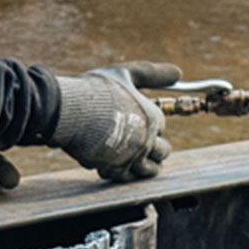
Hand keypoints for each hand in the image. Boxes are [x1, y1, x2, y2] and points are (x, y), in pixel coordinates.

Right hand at [51, 61, 179, 181]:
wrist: (71, 111)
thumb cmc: (97, 90)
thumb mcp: (128, 73)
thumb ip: (153, 74)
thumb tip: (178, 72)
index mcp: (153, 118)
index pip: (161, 128)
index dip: (151, 127)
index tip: (140, 125)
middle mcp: (147, 140)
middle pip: (162, 152)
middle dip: (153, 150)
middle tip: (140, 146)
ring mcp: (132, 158)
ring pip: (146, 170)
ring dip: (140, 165)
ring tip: (129, 160)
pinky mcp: (114, 170)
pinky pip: (123, 177)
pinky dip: (117, 170)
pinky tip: (108, 162)